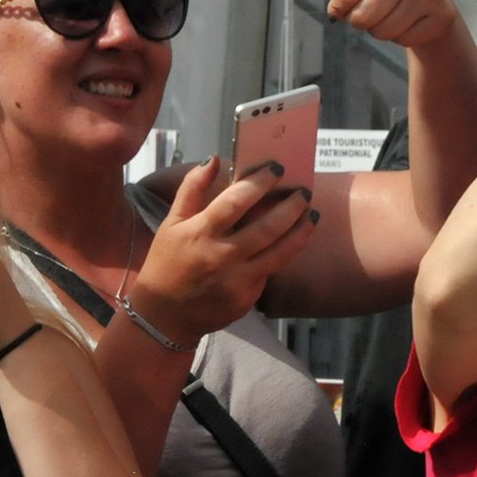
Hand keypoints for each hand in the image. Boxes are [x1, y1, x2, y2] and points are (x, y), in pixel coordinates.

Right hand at [129, 157, 318, 343]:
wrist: (164, 316)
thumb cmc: (167, 263)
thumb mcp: (171, 223)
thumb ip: (192, 189)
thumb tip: (214, 159)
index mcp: (201, 233)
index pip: (237, 201)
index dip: (260, 182)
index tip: (277, 169)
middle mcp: (222, 256)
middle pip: (268, 227)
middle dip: (292, 206)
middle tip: (305, 192)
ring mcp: (237, 280)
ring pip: (280, 252)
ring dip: (301, 231)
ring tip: (312, 215)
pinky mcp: (247, 298)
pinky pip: (270, 271)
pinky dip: (284, 254)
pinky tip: (293, 240)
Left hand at [327, 0, 461, 47]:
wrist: (428, 4)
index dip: (341, 2)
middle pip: (360, 15)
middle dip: (360, 17)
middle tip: (373, 4)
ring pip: (379, 29)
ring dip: (379, 28)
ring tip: (392, 11)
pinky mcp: (438, 14)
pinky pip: (401, 38)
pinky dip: (400, 36)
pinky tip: (408, 20)